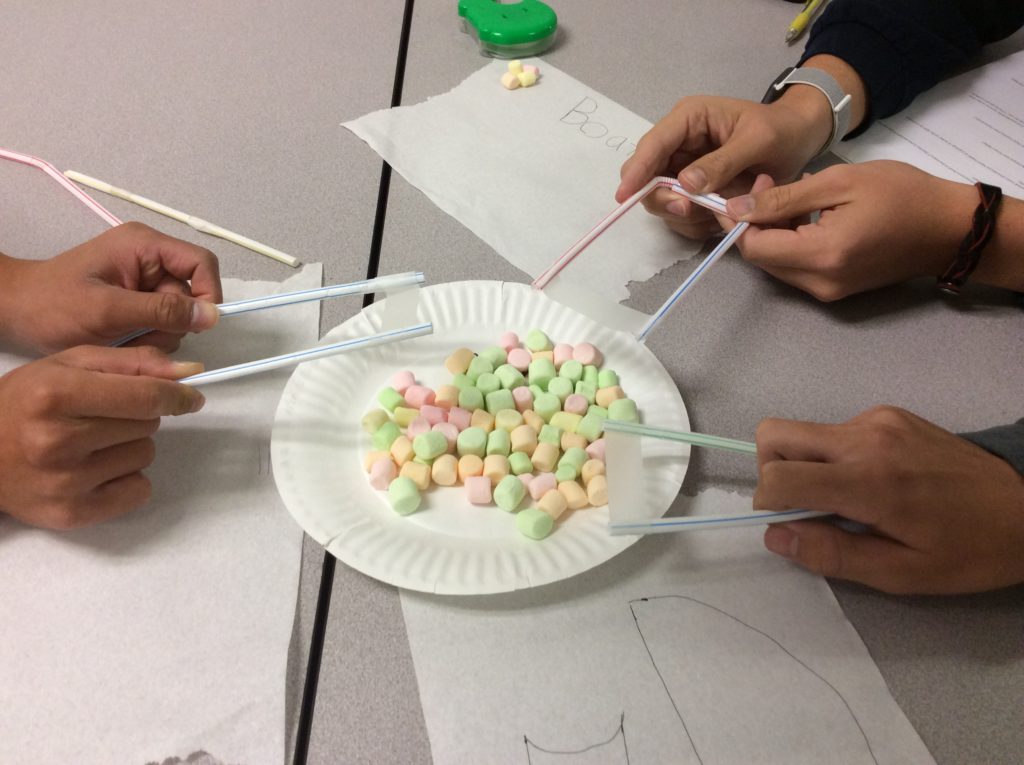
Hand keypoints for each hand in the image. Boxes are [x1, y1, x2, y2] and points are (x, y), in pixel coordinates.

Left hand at [0, 222, 222, 352]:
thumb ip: (161, 311)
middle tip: (139, 337)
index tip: (196, 326)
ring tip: (124, 340)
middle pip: (191, 293)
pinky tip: (122, 341)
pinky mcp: (137, 301)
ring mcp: (144, 281)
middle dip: (173, 323)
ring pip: (179, 314)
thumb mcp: (108, 309)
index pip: (201, 264)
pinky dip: (148, 338)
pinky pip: (162, 323)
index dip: (208, 294)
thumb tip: (212, 316)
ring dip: (159, 335)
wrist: (15, 312)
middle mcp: (150, 259)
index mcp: (144, 246)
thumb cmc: (52, 305)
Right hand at [0, 346, 205, 528]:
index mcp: (55, 396)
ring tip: (91, 443)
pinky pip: (139, 491)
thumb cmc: (24, 403)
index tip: (190, 397)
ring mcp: (65, 482)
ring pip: (145, 455)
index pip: (145, 397)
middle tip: (101, 417)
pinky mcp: (73, 514)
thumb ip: (132, 362)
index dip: (177, 395)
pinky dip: (127, 479)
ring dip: (130, 446)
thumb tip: (188, 374)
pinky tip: (95, 470)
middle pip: (148, 425)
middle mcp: (58, 441)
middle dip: (137, 416)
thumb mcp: (68, 365)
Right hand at [616, 94, 829, 238]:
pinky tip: (718, 219)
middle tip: (688, 210)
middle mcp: (678, 144)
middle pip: (648, 177)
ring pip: (661, 200)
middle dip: (662, 198)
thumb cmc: (782, 130)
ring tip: (715, 214)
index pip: (653, 145)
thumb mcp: (758, 139)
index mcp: (688, 119)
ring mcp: (683, 169)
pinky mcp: (692, 192)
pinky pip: (680, 215)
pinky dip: (694, 224)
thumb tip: (685, 184)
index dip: (637, 171)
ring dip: (682, 215)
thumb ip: (723, 161)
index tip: (625, 196)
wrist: (800, 141)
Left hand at [721, 161, 977, 300]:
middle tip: (769, 186)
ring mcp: (827, 292)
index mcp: (821, 255)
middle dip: (754, 224)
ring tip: (789, 195)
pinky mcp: (835, 291)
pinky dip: (789, 243)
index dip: (740, 219)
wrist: (949, 228)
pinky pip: (796, 269)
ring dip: (771, 233)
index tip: (750, 188)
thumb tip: (737, 209)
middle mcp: (819, 283)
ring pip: (776, 265)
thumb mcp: (839, 182)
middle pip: (761, 259)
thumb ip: (784, 199)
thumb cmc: (901, 194)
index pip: (754, 247)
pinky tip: (804, 215)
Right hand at [755, 406, 1023, 593]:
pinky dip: (838, 456)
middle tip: (804, 505)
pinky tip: (877, 481)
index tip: (788, 523)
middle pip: (775, 434)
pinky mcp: (889, 414)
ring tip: (851, 499)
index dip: (767, 503)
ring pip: (804, 432)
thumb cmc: (969, 550)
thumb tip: (776, 536)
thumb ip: (832, 554)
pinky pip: (837, 431)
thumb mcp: (902, 573)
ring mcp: (878, 419)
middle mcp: (866, 438)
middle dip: (772, 471)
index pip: (779, 476)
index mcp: (868, 482)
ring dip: (809, 466)